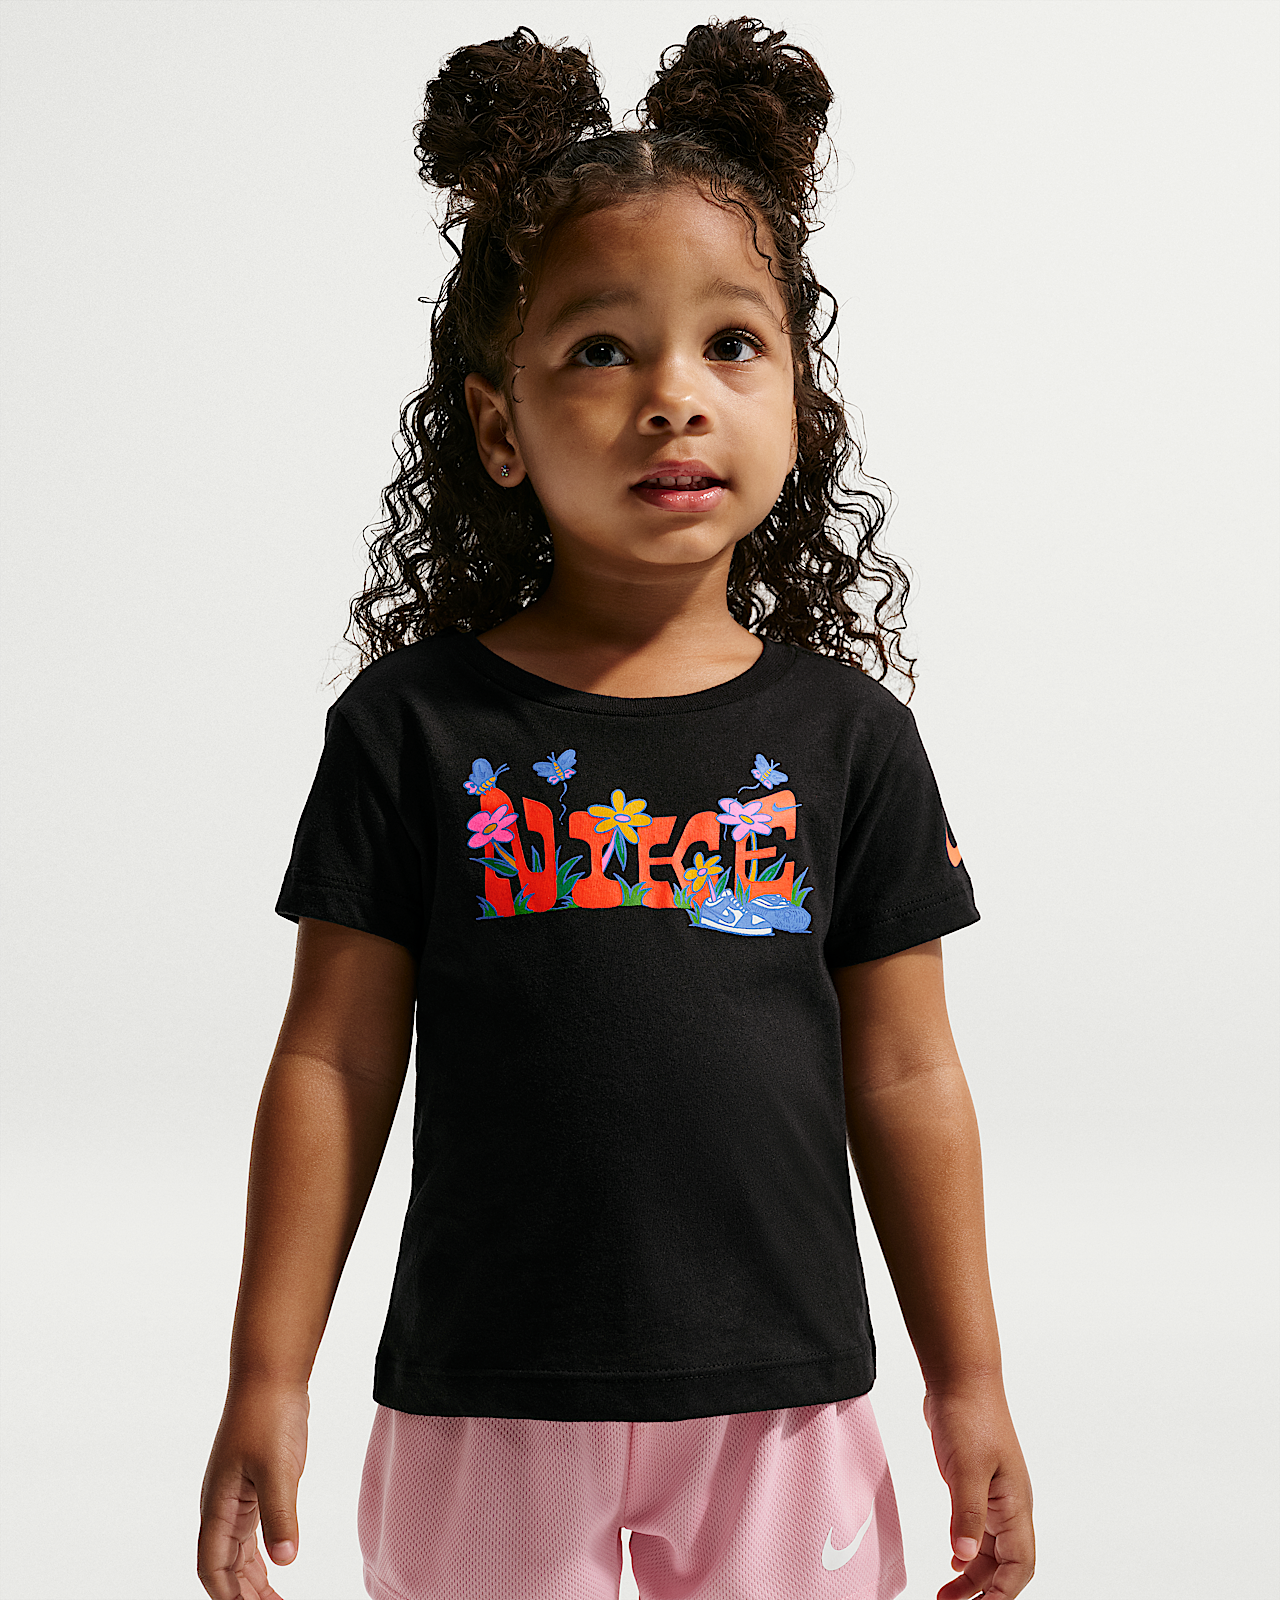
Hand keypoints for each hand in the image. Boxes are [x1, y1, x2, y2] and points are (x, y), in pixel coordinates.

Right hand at [197, 1378, 309, 1599]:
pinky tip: (276, 1567)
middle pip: (225, 1567)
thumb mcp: (278, 1468)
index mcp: (218, 1505)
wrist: (271, 1375)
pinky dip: (261, 1555)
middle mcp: (222, 1506)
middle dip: (244, 1595)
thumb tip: (285, 1560)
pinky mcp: (254, 1484)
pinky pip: (251, 1532)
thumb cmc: (268, 1416)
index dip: (227, 1596)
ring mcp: (237, 1495)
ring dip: (252, 1581)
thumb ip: (280, 1515)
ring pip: (238, 1552)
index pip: (212, 1567)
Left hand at [923, 1382, 1033, 1597]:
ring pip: (989, 1550)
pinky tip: (952, 1561)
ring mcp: (994, 1495)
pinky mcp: (976, 1486)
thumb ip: (967, 1514)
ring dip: (971, 1575)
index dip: (1003, 1593)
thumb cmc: (970, 1415)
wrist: (960, 1379)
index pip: (1021, 1564)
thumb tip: (965, 1556)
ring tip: (945, 1595)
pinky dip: (967, 1550)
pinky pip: (978, 1530)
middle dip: (983, 1591)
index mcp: (1016, 1504)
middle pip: (1005, 1565)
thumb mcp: (966, 1468)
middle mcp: (1009, 1505)